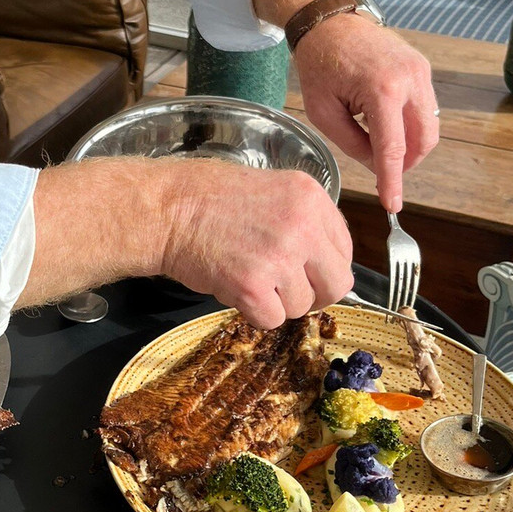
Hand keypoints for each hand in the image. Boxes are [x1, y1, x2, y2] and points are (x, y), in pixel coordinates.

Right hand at [161, 160, 353, 328]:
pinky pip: (272, 320)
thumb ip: (304, 222)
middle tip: (287, 290)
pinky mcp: (252, 286)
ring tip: (247, 277)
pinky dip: (254, 313)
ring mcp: (279, 257)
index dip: (323, 268)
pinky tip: (235, 288)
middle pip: (337, 284)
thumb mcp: (272, 191)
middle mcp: (303, 226)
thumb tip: (323, 263)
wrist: (168, 209)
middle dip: (314, 294)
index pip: (344, 250)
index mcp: (311, 198)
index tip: (305, 271)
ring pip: (302, 306)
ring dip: (276, 302)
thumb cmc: (209, 199)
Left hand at [292, 13, 439, 212]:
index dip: (393, 181)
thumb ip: (352, 144)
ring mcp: (421, 71)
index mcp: (382, 90)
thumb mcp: (323, 113)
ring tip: (375, 141)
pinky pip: (424, 109)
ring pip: (428, 127)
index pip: (393, 149)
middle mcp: (410, 79)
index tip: (392, 205)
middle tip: (382, 172)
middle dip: (405, 163)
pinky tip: (381, 122)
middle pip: (423, 140)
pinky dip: (408, 125)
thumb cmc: (319, 65)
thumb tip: (377, 164)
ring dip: (408, 144)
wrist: (329, 22)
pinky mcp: (422, 68)